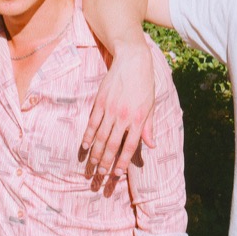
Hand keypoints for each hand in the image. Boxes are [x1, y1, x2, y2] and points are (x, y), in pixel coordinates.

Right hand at [82, 39, 156, 177]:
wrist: (133, 61)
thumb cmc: (145, 84)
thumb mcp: (150, 105)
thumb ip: (149, 127)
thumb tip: (151, 145)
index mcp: (138, 119)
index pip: (130, 146)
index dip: (123, 162)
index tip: (117, 174)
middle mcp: (124, 116)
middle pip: (112, 144)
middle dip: (106, 162)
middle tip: (100, 175)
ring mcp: (110, 109)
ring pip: (101, 136)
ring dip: (96, 153)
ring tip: (92, 165)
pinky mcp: (100, 102)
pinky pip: (93, 123)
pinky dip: (88, 136)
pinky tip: (85, 146)